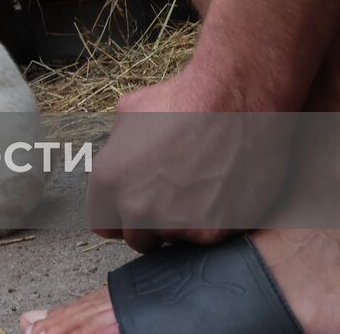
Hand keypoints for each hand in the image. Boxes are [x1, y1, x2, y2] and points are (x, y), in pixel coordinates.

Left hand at [85, 65, 294, 251]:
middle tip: (171, 199)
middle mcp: (136, 209)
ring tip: (199, 190)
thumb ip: (118, 147)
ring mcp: (174, 225)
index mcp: (108, 180)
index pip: (103, 223)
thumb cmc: (182, 99)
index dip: (120, 215)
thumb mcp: (129, 112)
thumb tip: (121, 156)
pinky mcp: (212, 233)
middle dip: (150, 223)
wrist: (235, 101)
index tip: (133, 209)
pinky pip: (206, 239)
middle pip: (137, 238)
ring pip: (174, 240)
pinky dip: (213, 223)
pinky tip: (221, 194)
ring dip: (182, 224)